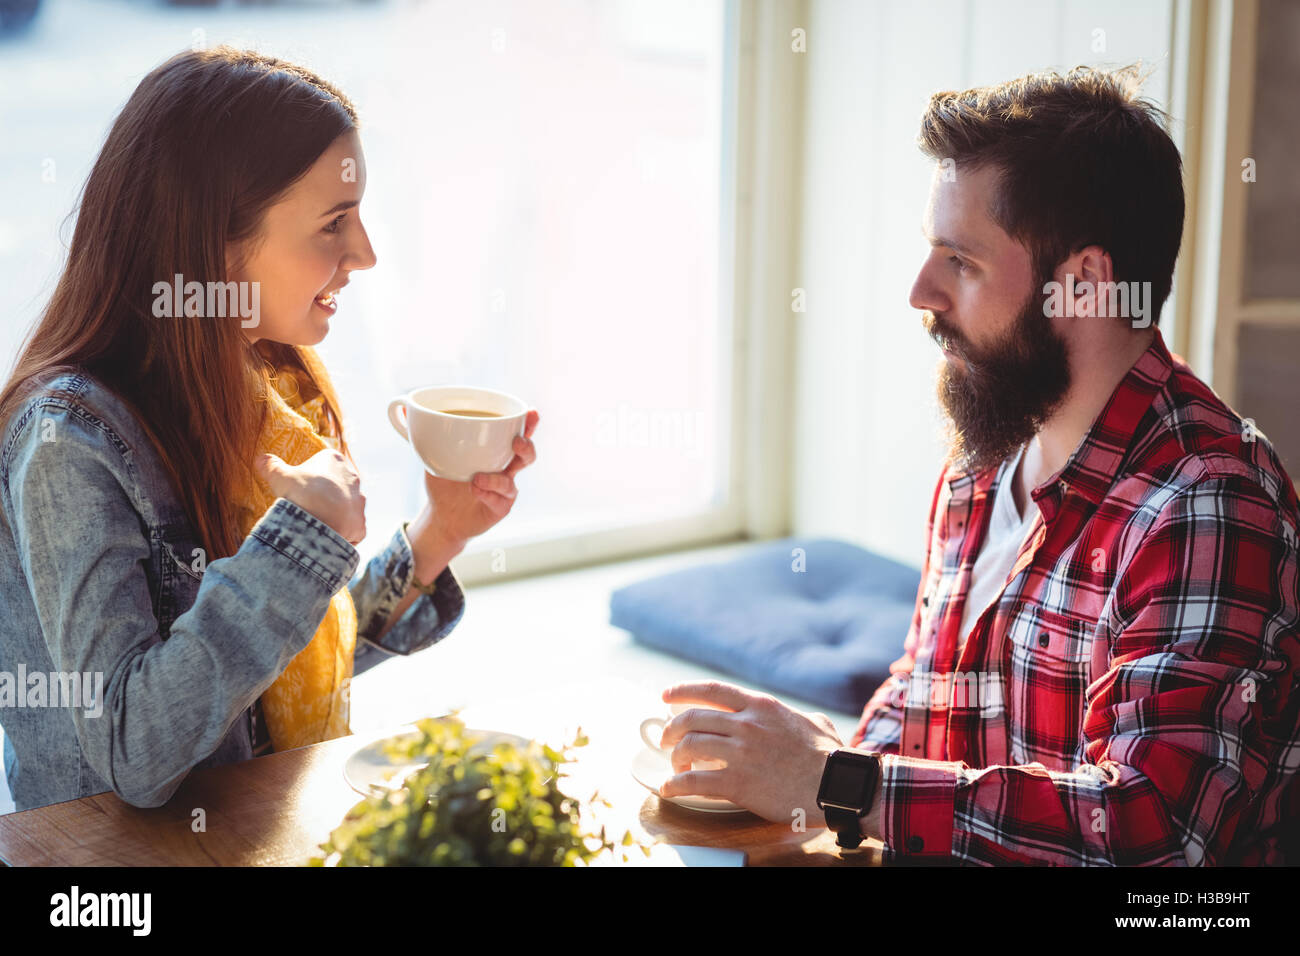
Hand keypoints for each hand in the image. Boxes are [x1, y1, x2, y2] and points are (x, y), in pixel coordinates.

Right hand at [256, 448, 365, 544]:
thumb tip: (260, 458)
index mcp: (334, 460)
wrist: (317, 523)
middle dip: (324, 495)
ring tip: (315, 523)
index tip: (299, 488)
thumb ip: (271, 465)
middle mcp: (353, 478)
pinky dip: (339, 534)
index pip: (323, 465)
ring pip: (346, 507)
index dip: (310, 478)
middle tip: (306, 506)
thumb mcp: (279, 476)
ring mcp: (359, 501)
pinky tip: (325, 538)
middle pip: (337, 486)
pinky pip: (350, 529)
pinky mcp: (361, 523)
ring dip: (334, 514)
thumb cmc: (300, 493)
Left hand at [421, 410, 538, 543]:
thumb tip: (399, 407)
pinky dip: (486, 494)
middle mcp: (505, 468)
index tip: (531, 412)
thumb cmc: (445, 481)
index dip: (528, 423)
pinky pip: (499, 500)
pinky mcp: (501, 508)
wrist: (442, 517)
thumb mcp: (433, 454)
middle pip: (527, 454)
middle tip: (517, 441)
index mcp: (496, 450)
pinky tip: (474, 490)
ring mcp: (505, 489)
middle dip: (526, 445)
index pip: (517, 433)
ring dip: (498, 477)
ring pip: (514, 480)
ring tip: (478, 477)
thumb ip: (424, 433)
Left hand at [657, 680, 843, 826]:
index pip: (712, 690)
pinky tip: (670, 789)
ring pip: (688, 746)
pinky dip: (675, 785)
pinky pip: (694, 781)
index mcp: (760, 705)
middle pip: (692, 719)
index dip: (684, 691)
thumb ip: (798, 717)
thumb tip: (802, 720)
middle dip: (671, 729)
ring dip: (675, 757)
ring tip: (675, 767)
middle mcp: (746, 724)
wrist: (837, 784)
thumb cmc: (830, 757)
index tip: (667, 696)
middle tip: (666, 739)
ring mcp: (740, 752)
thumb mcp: (815, 722)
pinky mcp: (738, 782)